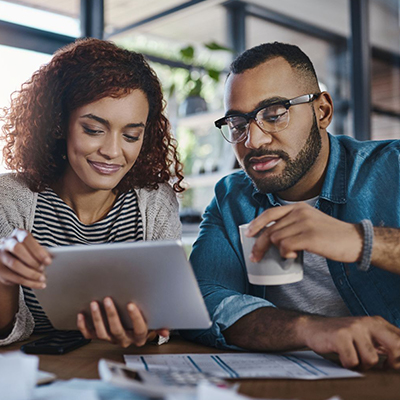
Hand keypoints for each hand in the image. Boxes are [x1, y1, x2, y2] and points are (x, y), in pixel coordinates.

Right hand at [0, 229, 51, 288]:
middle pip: (17, 249)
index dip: (38, 250)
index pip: (27, 238)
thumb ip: (42, 251)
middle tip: (43, 269)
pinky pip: (13, 277)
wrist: (10, 263)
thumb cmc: (27, 253)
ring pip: (14, 264)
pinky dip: (28, 282)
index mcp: (18, 234)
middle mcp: (6, 242)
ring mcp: (0, 255)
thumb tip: (54, 256)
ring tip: (42, 278)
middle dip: (32, 261)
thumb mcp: (34, 249)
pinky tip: (38, 284)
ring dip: (30, 273)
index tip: (48, 261)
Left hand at [77, 297, 169, 347]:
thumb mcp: (154, 324)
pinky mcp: (99, 337)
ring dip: (97, 318)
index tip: (131, 305)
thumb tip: (166, 331)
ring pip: (102, 333)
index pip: (139, 329)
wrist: (132, 332)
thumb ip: (160, 326)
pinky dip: (83, 326)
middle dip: (111, 314)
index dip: (135, 318)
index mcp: (138, 336)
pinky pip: (89, 335)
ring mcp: (111, 339)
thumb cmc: (142, 324)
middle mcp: (124, 339)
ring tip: (94, 304)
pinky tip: (82, 314)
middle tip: (108, 300)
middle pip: (117, 330)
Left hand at [246, 203, 362, 262]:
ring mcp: (304, 223)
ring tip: (289, 255)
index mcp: (298, 207)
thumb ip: (292, 224)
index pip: (270, 213)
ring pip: (276, 239)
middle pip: (270, 230)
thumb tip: (272, 236)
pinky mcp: (309, 237)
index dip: (256, 224)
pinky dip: (286, 254)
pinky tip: (294, 257)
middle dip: (259, 245)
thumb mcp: (310, 221)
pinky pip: (286, 247)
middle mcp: (299, 212)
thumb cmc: (331, 235)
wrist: (355, 240)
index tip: (248, 234)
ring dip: (278, 251)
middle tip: (255, 257)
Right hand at [298, 315, 399, 369]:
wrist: (312, 327)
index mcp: (377, 322)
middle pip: (396, 347)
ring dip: (362, 366)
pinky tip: (343, 358)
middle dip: (393, 363)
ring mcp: (353, 328)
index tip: (393, 366)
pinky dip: (348, 365)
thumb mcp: (365, 335)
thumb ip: (384, 344)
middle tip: (384, 368)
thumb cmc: (341, 335)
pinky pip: (352, 361)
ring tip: (354, 360)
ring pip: (372, 359)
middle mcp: (367, 322)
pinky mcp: (340, 336)